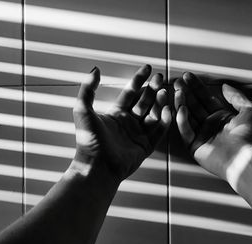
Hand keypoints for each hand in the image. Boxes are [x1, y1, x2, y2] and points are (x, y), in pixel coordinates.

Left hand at [71, 65, 170, 184]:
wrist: (97, 166)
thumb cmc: (89, 140)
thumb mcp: (83, 111)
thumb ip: (88, 89)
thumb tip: (95, 69)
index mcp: (116, 114)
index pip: (130, 93)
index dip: (139, 79)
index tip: (148, 68)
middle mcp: (129, 123)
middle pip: (144, 102)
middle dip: (153, 88)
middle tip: (160, 77)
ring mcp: (138, 134)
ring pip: (153, 114)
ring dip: (159, 102)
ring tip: (164, 91)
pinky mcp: (146, 146)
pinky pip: (158, 131)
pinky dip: (164, 120)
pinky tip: (168, 109)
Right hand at [174, 72, 251, 180]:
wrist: (247, 158)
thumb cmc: (251, 137)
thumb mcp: (249, 110)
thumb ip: (236, 97)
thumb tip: (225, 85)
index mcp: (221, 118)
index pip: (205, 98)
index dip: (197, 87)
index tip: (188, 76)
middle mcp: (210, 126)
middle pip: (194, 106)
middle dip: (185, 93)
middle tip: (177, 81)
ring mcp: (202, 137)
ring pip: (188, 117)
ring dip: (182, 104)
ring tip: (177, 92)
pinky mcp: (195, 147)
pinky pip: (186, 132)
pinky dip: (182, 121)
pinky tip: (181, 109)